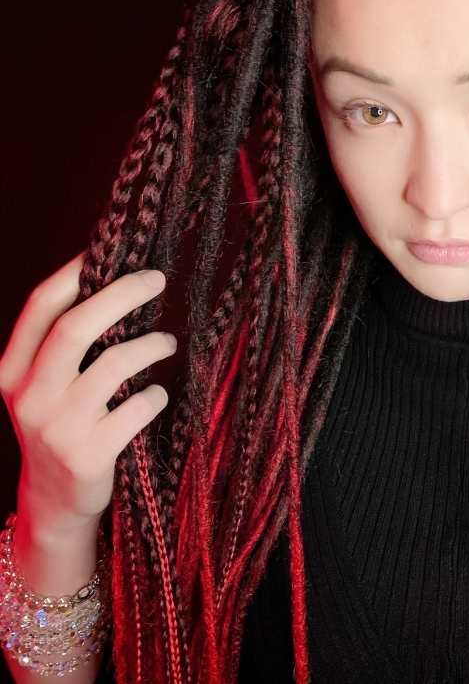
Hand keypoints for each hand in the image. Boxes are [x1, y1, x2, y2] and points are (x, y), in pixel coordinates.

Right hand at [0, 252, 176, 531]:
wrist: (54, 504)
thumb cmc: (59, 428)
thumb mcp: (42, 387)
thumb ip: (62, 346)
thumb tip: (111, 284)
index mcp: (11, 370)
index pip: (40, 306)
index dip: (76, 272)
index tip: (108, 251)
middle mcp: (28, 395)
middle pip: (77, 327)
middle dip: (122, 294)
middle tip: (157, 279)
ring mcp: (58, 427)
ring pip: (116, 363)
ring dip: (151, 345)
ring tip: (166, 341)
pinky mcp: (90, 454)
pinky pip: (139, 406)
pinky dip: (156, 394)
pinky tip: (157, 395)